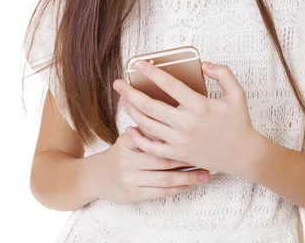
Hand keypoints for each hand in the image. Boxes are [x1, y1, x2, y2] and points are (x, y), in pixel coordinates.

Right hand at [89, 131, 210, 203]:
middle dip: (188, 158)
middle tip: (208, 156)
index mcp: (128, 140)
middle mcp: (128, 159)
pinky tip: (190, 184)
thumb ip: (147, 129)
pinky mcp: (134, 194)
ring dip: (187, 176)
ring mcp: (130, 178)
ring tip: (205, 174)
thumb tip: (173, 112)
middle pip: (163, 158)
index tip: (197, 135)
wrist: (96, 176)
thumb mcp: (128, 136)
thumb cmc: (121, 152)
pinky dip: (177, 189)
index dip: (178, 137)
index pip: (156, 137)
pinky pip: (160, 192)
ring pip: (165, 177)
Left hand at [113, 60, 262, 176]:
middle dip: (130, 92)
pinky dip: (138, 138)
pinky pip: (151, 147)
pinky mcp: (177, 155)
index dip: (151, 72)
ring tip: (124, 100)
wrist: (243, 155)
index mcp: (199, 106)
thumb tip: (204, 64)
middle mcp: (186, 124)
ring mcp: (180, 141)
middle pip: (150, 105)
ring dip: (132, 111)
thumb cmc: (239, 123)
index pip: (169, 84)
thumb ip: (223, 73)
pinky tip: (131, 128)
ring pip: (147, 125)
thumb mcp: (237, 93)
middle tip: (118, 83)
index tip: (138, 63)